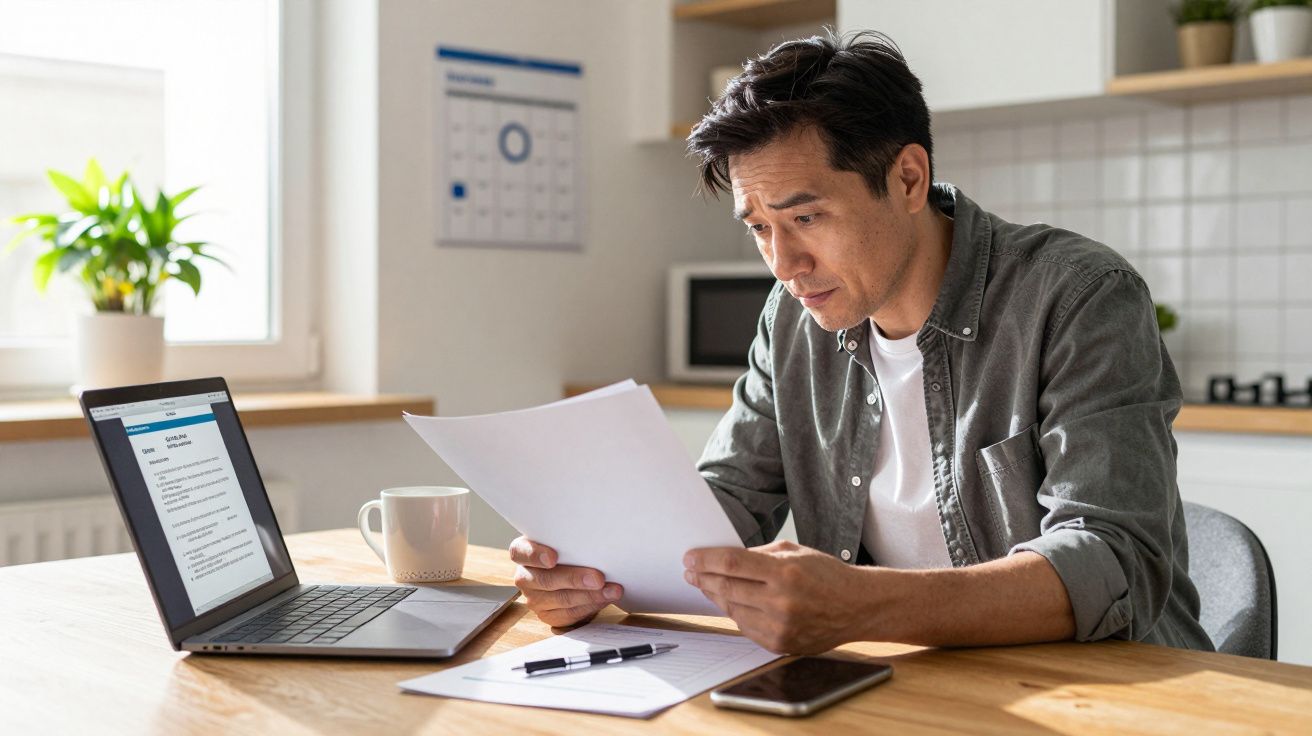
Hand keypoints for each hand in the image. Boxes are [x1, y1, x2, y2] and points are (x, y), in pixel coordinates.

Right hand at [509, 536, 623, 626]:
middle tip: (598, 578)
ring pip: (561, 599)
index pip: (521, 552)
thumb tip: (594, 539)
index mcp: (522, 553)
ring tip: (612, 590)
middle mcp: (525, 577)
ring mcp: (534, 599)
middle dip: (575, 579)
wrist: (570, 573)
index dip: (536, 555)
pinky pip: (569, 614)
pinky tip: (604, 599)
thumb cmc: (567, 551)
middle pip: (546, 580)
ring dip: (590, 595)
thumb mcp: (564, 540)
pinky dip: (590, 607)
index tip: (553, 558)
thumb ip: (569, 539)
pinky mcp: (548, 616)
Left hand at [683, 540, 869, 653]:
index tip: (690, 558)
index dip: (706, 560)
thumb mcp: (795, 552)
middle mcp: (781, 601)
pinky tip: (730, 603)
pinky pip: (746, 628)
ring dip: (716, 596)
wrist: (857, 606)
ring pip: (733, 610)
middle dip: (704, 578)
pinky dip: (735, 614)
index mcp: (785, 572)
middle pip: (727, 588)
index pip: (732, 563)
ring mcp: (780, 626)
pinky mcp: (780, 644)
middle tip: (691, 571)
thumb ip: (760, 554)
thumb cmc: (827, 575)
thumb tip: (725, 559)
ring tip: (707, 585)